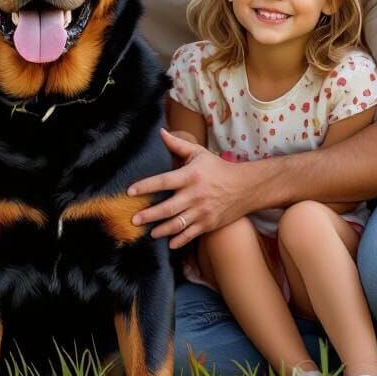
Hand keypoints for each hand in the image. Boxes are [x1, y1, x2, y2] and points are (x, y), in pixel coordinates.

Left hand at [128, 129, 248, 248]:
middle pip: (168, 208)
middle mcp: (195, 195)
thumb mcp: (199, 153)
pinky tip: (169, 243)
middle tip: (133, 219)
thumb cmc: (218, 168)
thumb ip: (178, 145)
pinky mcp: (209, 223)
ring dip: (162, 230)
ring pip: (178, 224)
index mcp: (190, 176)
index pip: (164, 181)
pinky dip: (180, 240)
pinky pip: (191, 234)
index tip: (130, 191)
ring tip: (150, 232)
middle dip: (149, 215)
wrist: (246, 187)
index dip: (146, 186)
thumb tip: (160, 132)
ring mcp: (202, 211)